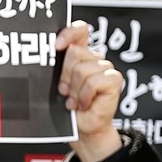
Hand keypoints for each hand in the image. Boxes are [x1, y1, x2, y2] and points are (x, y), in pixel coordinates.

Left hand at [56, 22, 122, 161]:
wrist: (79, 131)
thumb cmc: (65, 109)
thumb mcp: (54, 85)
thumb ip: (54, 68)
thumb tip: (47, 54)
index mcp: (79, 55)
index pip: (80, 30)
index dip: (70, 32)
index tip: (57, 45)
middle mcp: (94, 59)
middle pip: (75, 53)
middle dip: (65, 76)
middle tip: (64, 92)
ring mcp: (105, 69)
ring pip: (83, 69)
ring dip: (74, 90)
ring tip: (74, 101)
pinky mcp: (114, 80)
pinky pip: (94, 81)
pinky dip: (85, 96)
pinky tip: (84, 104)